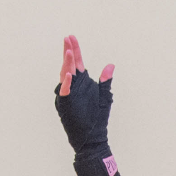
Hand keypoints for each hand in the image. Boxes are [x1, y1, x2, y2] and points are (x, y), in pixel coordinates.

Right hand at [55, 36, 119, 175]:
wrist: (93, 139)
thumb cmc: (98, 119)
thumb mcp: (104, 96)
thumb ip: (106, 81)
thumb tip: (110, 65)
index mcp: (82, 83)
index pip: (78, 62)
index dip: (75, 49)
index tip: (71, 36)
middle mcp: (73, 87)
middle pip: (69, 65)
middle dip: (68, 51)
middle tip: (67, 38)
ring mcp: (68, 95)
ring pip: (65, 75)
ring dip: (67, 64)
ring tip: (69, 51)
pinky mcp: (66, 105)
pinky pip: (64, 92)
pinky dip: (66, 83)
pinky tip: (69, 74)